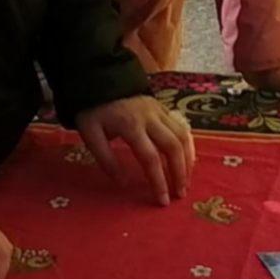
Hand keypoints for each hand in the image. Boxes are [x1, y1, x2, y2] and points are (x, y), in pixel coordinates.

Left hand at [76, 94, 195, 204]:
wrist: (99, 78)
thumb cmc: (93, 110)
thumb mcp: (90, 134)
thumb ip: (106, 159)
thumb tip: (123, 182)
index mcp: (131, 126)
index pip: (151, 158)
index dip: (158, 181)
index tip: (162, 200)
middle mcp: (150, 118)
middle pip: (173, 147)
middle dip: (179, 173)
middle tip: (180, 194)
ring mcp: (159, 110)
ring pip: (182, 136)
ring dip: (187, 160)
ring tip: (186, 180)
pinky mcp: (163, 107)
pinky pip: (182, 127)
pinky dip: (188, 145)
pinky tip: (188, 160)